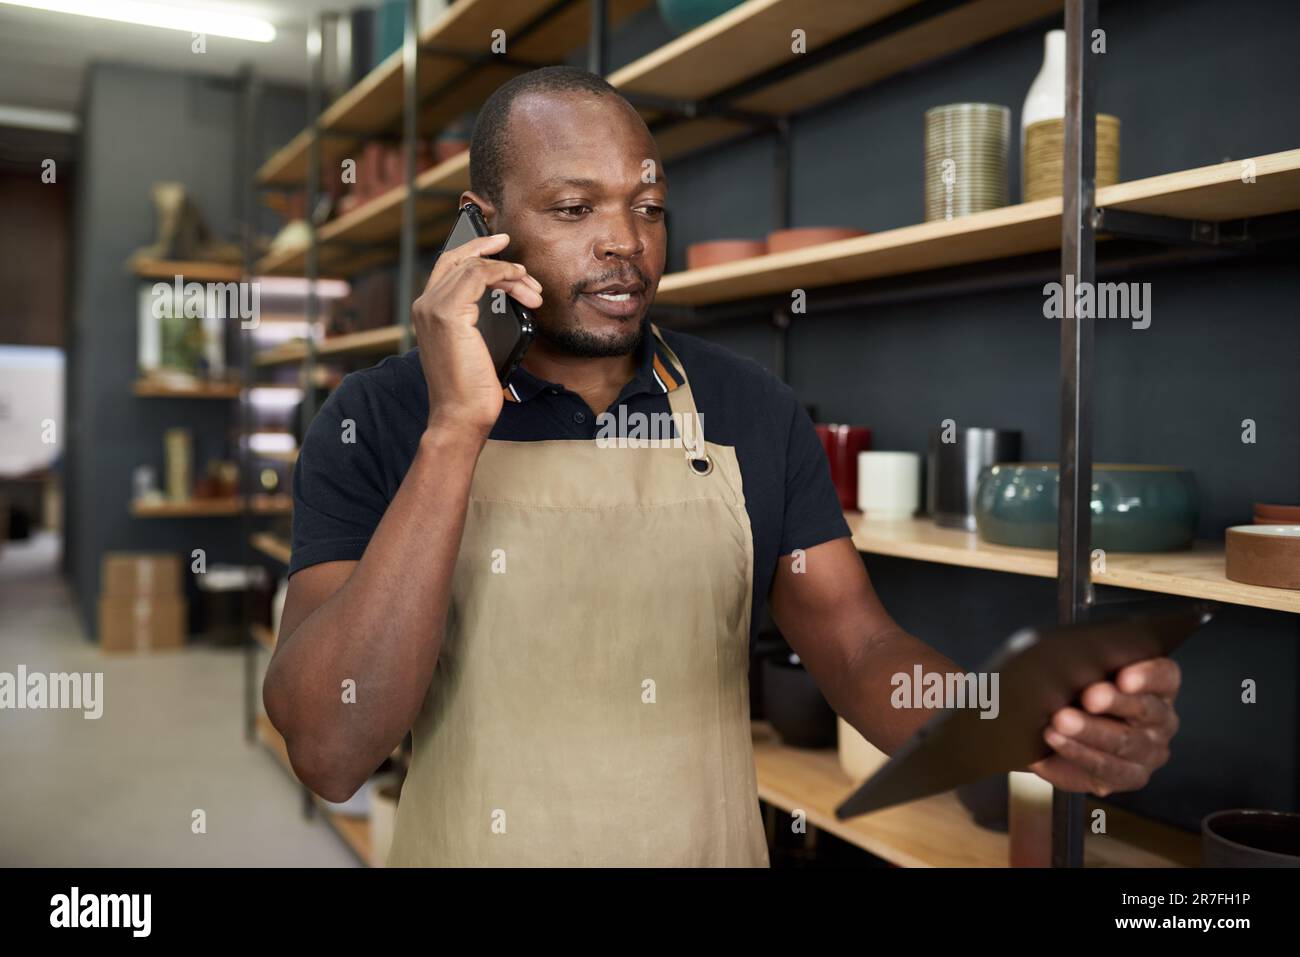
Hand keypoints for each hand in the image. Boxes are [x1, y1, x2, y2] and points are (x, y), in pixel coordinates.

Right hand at [412, 231, 542, 440]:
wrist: (460, 416)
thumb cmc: (470, 390)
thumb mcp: (474, 347)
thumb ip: (477, 320)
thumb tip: (505, 297)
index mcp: (428, 313)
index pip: (448, 268)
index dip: (472, 252)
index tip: (498, 247)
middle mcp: (424, 306)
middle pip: (456, 258)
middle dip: (485, 246)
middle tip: (509, 243)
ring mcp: (433, 308)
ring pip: (473, 266)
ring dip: (509, 273)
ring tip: (532, 291)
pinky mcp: (448, 313)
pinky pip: (478, 275)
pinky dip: (504, 275)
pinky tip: (522, 288)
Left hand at [1028, 657, 1180, 795]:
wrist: (1058, 737)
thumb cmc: (1077, 695)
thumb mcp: (1083, 675)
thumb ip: (1086, 666)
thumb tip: (1066, 660)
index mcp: (1157, 686)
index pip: (1164, 676)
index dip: (1147, 676)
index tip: (1124, 678)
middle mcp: (1160, 718)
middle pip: (1145, 709)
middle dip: (1115, 702)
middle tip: (1089, 697)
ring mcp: (1150, 750)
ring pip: (1125, 741)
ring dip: (1091, 731)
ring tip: (1062, 721)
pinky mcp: (1132, 776)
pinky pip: (1108, 767)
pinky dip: (1078, 752)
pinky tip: (1058, 740)